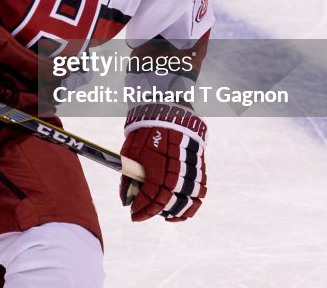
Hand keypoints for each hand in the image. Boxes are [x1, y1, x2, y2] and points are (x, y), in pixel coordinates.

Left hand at [119, 104, 206, 221]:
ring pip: (188, 200)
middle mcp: (177, 167)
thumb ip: (129, 177)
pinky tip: (178, 209)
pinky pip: (200, 192)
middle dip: (153, 211)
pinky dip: (191, 204)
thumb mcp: (131, 151)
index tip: (134, 215)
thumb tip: (126, 200)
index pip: (152, 195)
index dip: (142, 209)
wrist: (169, 111)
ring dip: (174, 211)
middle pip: (169, 200)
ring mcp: (191, 168)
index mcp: (158, 162)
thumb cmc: (146, 131)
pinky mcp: (200, 167)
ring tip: (161, 214)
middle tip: (142, 214)